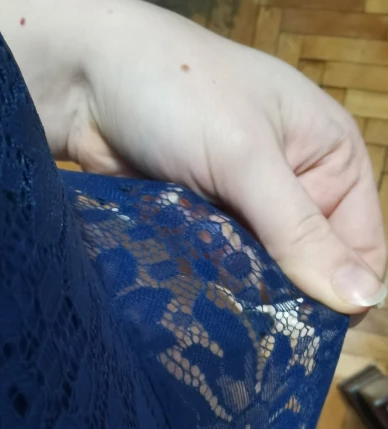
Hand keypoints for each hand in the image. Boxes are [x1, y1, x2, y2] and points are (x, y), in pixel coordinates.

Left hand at [0, 0, 386, 313]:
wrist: (83, 79)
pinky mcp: (202, 227)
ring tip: (227, 324)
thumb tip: (363, 298)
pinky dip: (214, 288)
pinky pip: (222, 271)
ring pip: (263, 275)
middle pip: (310, 268)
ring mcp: (244, 211)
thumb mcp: (247, 156)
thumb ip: (299, 230)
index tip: (311, 332)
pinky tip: (201, 307)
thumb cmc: (177, 93)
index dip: (345, 291)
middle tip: (262, 335)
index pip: (361, 246)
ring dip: (247, 298)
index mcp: (330, 159)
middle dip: (289, 299)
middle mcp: (293, 188)